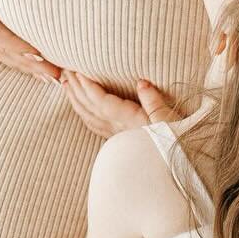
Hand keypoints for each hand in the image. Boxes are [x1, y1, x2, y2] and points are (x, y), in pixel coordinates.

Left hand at [59, 71, 180, 138]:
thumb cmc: (174, 142)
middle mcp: (117, 128)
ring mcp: (115, 135)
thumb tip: (141, 82)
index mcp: (128, 121)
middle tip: (64, 70)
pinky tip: (78, 105)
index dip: (88, 87)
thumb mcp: (168, 120)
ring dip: (74, 99)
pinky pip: (93, 124)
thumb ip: (154, 101)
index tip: (78, 72)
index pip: (101, 102)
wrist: (171, 168)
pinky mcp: (117, 139)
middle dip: (75, 88)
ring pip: (88, 116)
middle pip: (89, 107)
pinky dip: (82, 112)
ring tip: (65, 82)